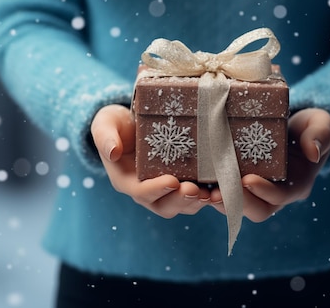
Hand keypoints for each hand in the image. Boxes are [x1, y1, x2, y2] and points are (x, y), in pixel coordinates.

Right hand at [90, 104, 210, 217]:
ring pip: (182, 206)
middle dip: (181, 200)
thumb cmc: (116, 125)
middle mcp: (146, 191)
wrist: (132, 125)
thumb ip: (105, 137)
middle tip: (196, 190)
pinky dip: (209, 196)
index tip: (172, 181)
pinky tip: (224, 188)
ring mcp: (166, 191)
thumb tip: (112, 152)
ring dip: (198, 202)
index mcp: (126, 181)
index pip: (140, 192)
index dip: (156, 190)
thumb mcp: (106, 124)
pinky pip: (196, 197)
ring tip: (214, 193)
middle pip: (164, 205)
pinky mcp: (182, 184)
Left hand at [210, 108, 329, 221]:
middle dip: (236, 203)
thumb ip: (320, 134)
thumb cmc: (309, 126)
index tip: (248, 179)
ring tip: (199, 190)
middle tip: (217, 193)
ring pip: (235, 206)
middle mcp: (274, 193)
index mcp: (296, 184)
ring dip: (217, 201)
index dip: (264, 191)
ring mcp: (254, 191)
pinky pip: (222, 193)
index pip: (281, 195)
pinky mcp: (236, 182)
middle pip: (256, 210)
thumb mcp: (320, 123)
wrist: (294, 128)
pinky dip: (207, 191)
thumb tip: (313, 151)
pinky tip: (191, 181)